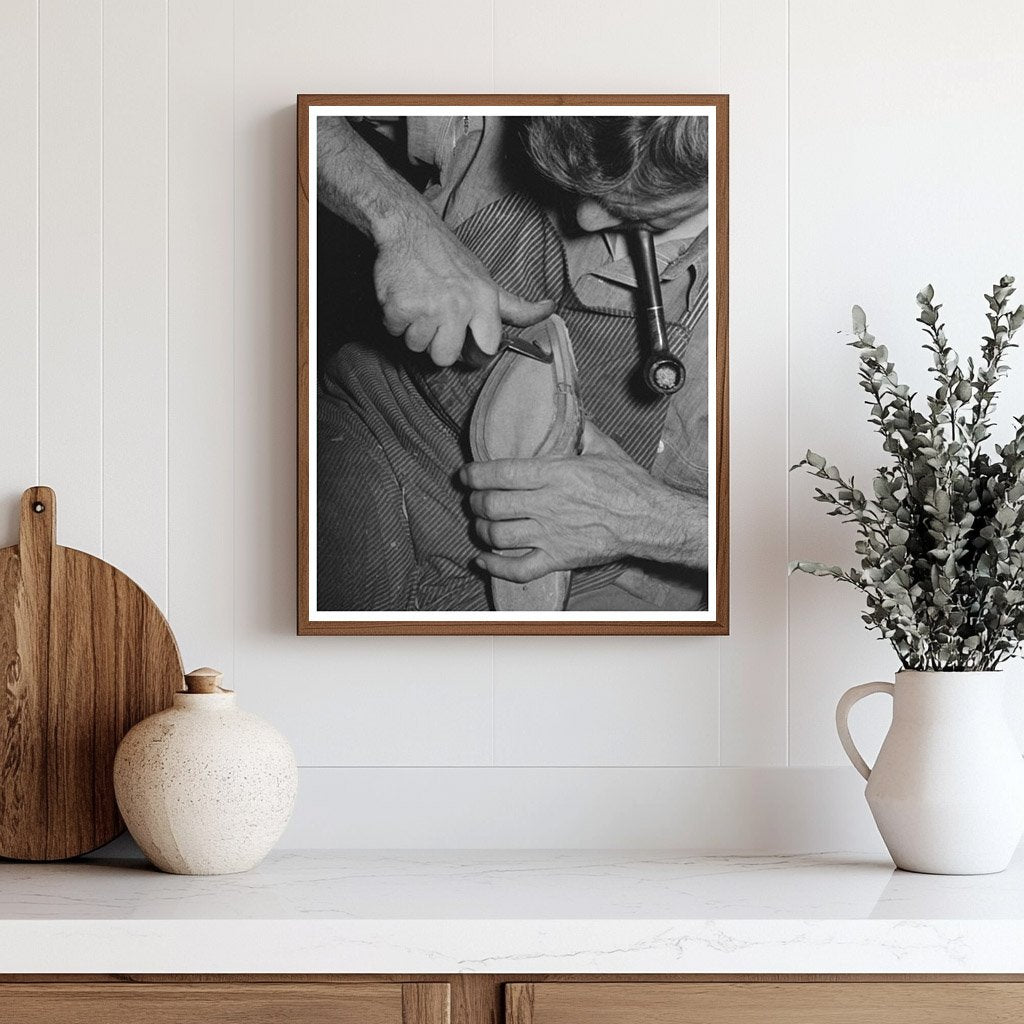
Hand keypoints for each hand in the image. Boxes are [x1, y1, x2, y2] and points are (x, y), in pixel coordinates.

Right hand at [374, 213, 554, 366]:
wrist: (409, 229)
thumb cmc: (449, 258)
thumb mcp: (487, 280)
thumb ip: (515, 306)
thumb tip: (550, 309)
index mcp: (484, 299)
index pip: (486, 348)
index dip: (474, 351)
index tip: (467, 338)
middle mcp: (459, 305)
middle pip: (445, 357)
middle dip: (435, 342)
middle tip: (434, 316)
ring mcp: (429, 307)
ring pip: (418, 346)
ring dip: (413, 329)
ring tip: (418, 301)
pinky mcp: (401, 308)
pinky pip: (395, 333)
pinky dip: (394, 319)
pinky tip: (402, 296)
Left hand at [459, 423, 707, 581]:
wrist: (648, 519)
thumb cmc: (628, 483)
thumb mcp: (603, 447)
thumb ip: (580, 429)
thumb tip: (570, 407)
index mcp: (554, 473)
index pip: (500, 473)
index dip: (474, 475)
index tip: (465, 475)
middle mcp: (547, 504)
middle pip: (492, 505)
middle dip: (475, 503)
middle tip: (474, 500)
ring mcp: (550, 534)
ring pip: (498, 535)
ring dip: (482, 530)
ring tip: (481, 525)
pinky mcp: (558, 558)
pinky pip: (518, 568)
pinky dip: (495, 566)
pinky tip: (483, 560)